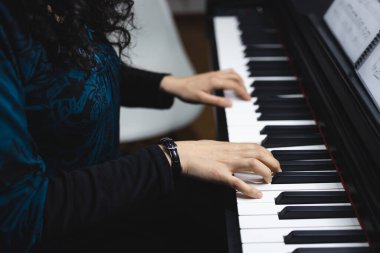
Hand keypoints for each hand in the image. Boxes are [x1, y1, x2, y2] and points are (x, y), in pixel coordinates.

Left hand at [160, 69, 250, 106]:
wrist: (177, 85)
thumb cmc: (188, 93)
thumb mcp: (202, 100)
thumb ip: (217, 102)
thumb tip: (230, 104)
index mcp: (215, 81)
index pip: (234, 85)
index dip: (243, 92)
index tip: (248, 99)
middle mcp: (216, 75)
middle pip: (236, 78)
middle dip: (244, 86)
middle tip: (247, 96)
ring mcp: (214, 73)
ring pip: (232, 73)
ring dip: (240, 80)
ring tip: (243, 90)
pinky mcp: (212, 74)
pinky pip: (227, 72)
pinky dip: (234, 77)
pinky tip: (233, 83)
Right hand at [162, 140, 280, 197]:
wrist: (182, 154)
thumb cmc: (195, 151)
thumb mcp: (215, 147)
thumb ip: (227, 150)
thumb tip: (236, 153)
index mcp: (230, 146)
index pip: (255, 146)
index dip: (268, 153)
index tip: (273, 160)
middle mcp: (231, 152)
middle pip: (259, 154)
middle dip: (272, 162)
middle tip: (278, 171)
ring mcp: (226, 163)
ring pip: (253, 164)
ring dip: (265, 173)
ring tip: (269, 180)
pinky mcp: (220, 175)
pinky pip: (238, 182)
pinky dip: (250, 189)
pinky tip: (257, 194)